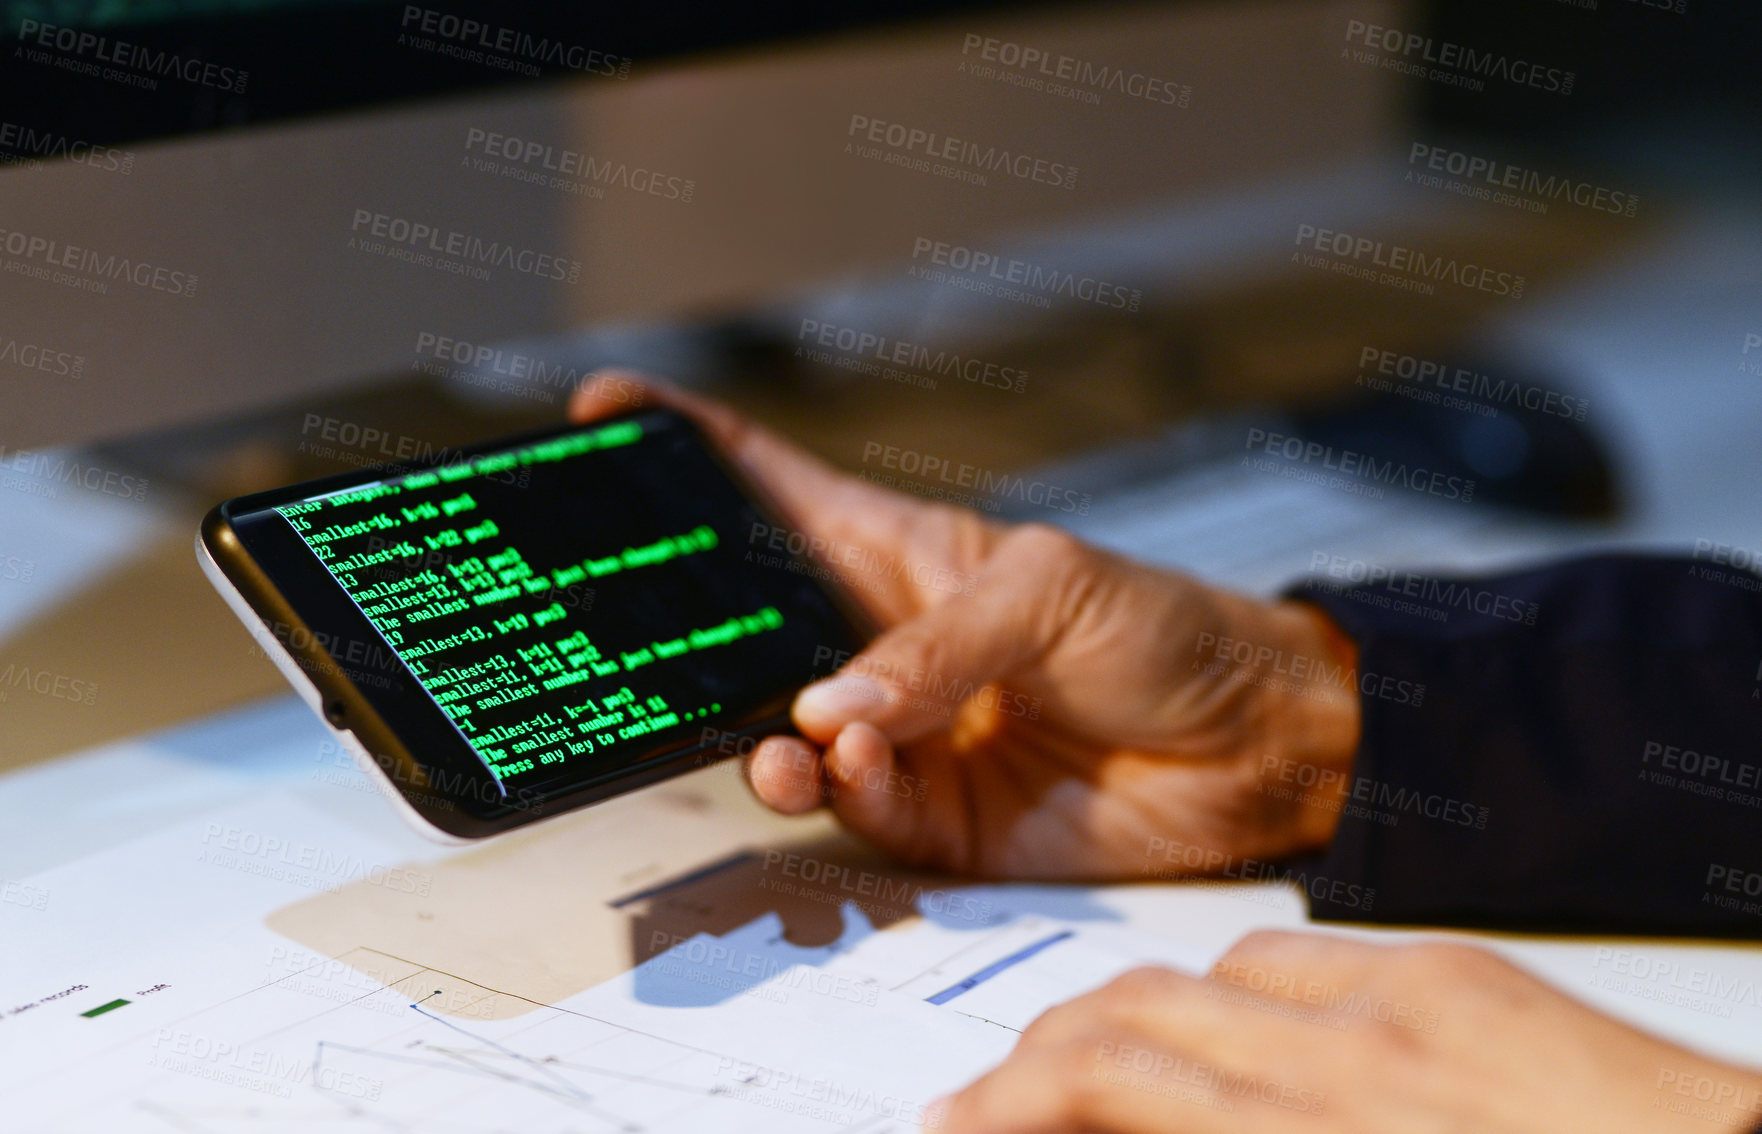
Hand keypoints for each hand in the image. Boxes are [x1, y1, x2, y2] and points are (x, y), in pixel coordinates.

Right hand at [571, 375, 1361, 878]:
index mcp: (897, 555)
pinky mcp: (928, 818)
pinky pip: (852, 810)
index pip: (773, 488)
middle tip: (652, 642)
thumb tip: (830, 707)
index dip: (686, 447)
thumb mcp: (1049, 593)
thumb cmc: (1162, 629)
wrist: (1254, 746)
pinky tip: (862, 770)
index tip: (602, 415)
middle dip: (687, 636)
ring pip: (782, 738)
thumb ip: (934, 648)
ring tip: (793, 743)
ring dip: (769, 745)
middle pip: (748, 631)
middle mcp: (879, 647)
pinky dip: (845, 793)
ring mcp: (896, 734)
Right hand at [934, 930, 1761, 1133]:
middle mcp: (1349, 1062)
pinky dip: (1225, 987)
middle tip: (982, 1099)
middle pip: (1128, 1023)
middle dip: (1031, 1060)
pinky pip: (1295, 956)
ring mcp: (1404, 1001)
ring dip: (1118, 1012)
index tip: (962, 1125)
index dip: (1010, 1103)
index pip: (1107, 1089)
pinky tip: (1217, 1019)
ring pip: (1201, 972)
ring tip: (1073, 1054)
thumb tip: (1139, 1125)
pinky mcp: (1452, 972)